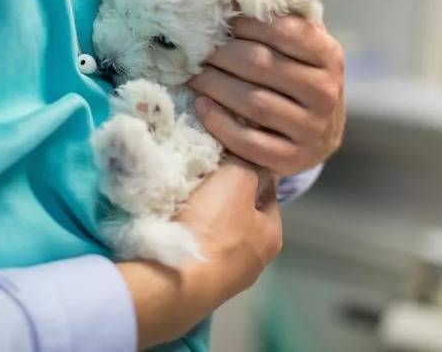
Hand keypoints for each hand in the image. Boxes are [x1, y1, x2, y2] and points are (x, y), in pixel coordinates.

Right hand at [117, 159, 280, 347]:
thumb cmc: (211, 227)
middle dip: (221, 195)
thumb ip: (245, 163)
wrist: (172, 279)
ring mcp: (223, 279)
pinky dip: (184, 236)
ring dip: (200, 217)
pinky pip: (193, 250)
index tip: (227, 157)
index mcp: (272, 236)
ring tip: (181, 199)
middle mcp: (254, 261)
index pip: (268, 192)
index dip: (249, 171)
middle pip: (239, 214)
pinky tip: (170, 225)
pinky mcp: (195, 286)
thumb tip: (243, 156)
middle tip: (201, 176)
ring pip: (214, 234)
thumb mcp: (236, 179)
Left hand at [189, 16, 344, 174]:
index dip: (248, 23)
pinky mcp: (292, 160)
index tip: (220, 19)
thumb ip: (284, 21)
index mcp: (330, 56)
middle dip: (221, 54)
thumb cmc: (298, 81)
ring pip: (253, 103)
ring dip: (215, 85)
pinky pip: (248, 141)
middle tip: (194, 49)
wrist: (316, 137)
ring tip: (191, 74)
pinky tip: (201, 105)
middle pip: (262, 65)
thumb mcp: (303, 49)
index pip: (286, 31)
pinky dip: (219, 122)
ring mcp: (311, 130)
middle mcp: (326, 93)